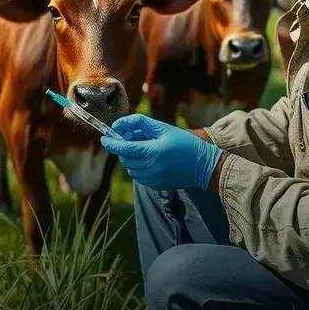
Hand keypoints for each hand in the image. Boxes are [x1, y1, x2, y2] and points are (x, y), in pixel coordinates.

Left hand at [99, 114, 221, 190]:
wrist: (204, 165)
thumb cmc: (185, 143)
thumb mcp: (163, 128)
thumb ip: (139, 123)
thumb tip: (118, 125)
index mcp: (152, 152)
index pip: (123, 149)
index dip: (111, 143)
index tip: (104, 138)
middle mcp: (150, 168)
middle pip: (125, 158)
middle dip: (123, 148)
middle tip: (133, 138)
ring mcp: (153, 179)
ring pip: (130, 168)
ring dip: (131, 158)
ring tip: (146, 148)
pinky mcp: (156, 186)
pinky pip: (139, 176)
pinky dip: (139, 167)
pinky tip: (151, 159)